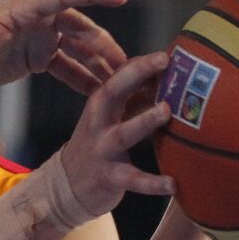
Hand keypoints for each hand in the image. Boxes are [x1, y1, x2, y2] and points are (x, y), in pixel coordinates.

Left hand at [0, 0, 128, 96]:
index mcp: (24, 8)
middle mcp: (37, 19)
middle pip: (80, 28)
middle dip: (104, 45)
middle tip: (127, 65)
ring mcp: (40, 38)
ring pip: (79, 48)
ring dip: (100, 63)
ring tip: (123, 81)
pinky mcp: (38, 58)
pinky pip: (68, 67)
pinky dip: (84, 79)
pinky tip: (102, 94)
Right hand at [58, 51, 175, 216]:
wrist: (65, 184)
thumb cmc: (96, 144)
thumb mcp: (107, 117)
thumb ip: (131, 98)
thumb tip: (164, 77)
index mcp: (100, 104)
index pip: (118, 76)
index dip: (140, 64)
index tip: (165, 55)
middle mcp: (98, 122)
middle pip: (113, 92)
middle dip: (136, 74)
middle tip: (163, 62)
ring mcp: (102, 149)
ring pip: (123, 133)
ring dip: (144, 120)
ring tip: (166, 112)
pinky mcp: (108, 177)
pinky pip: (133, 179)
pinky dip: (152, 183)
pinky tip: (173, 184)